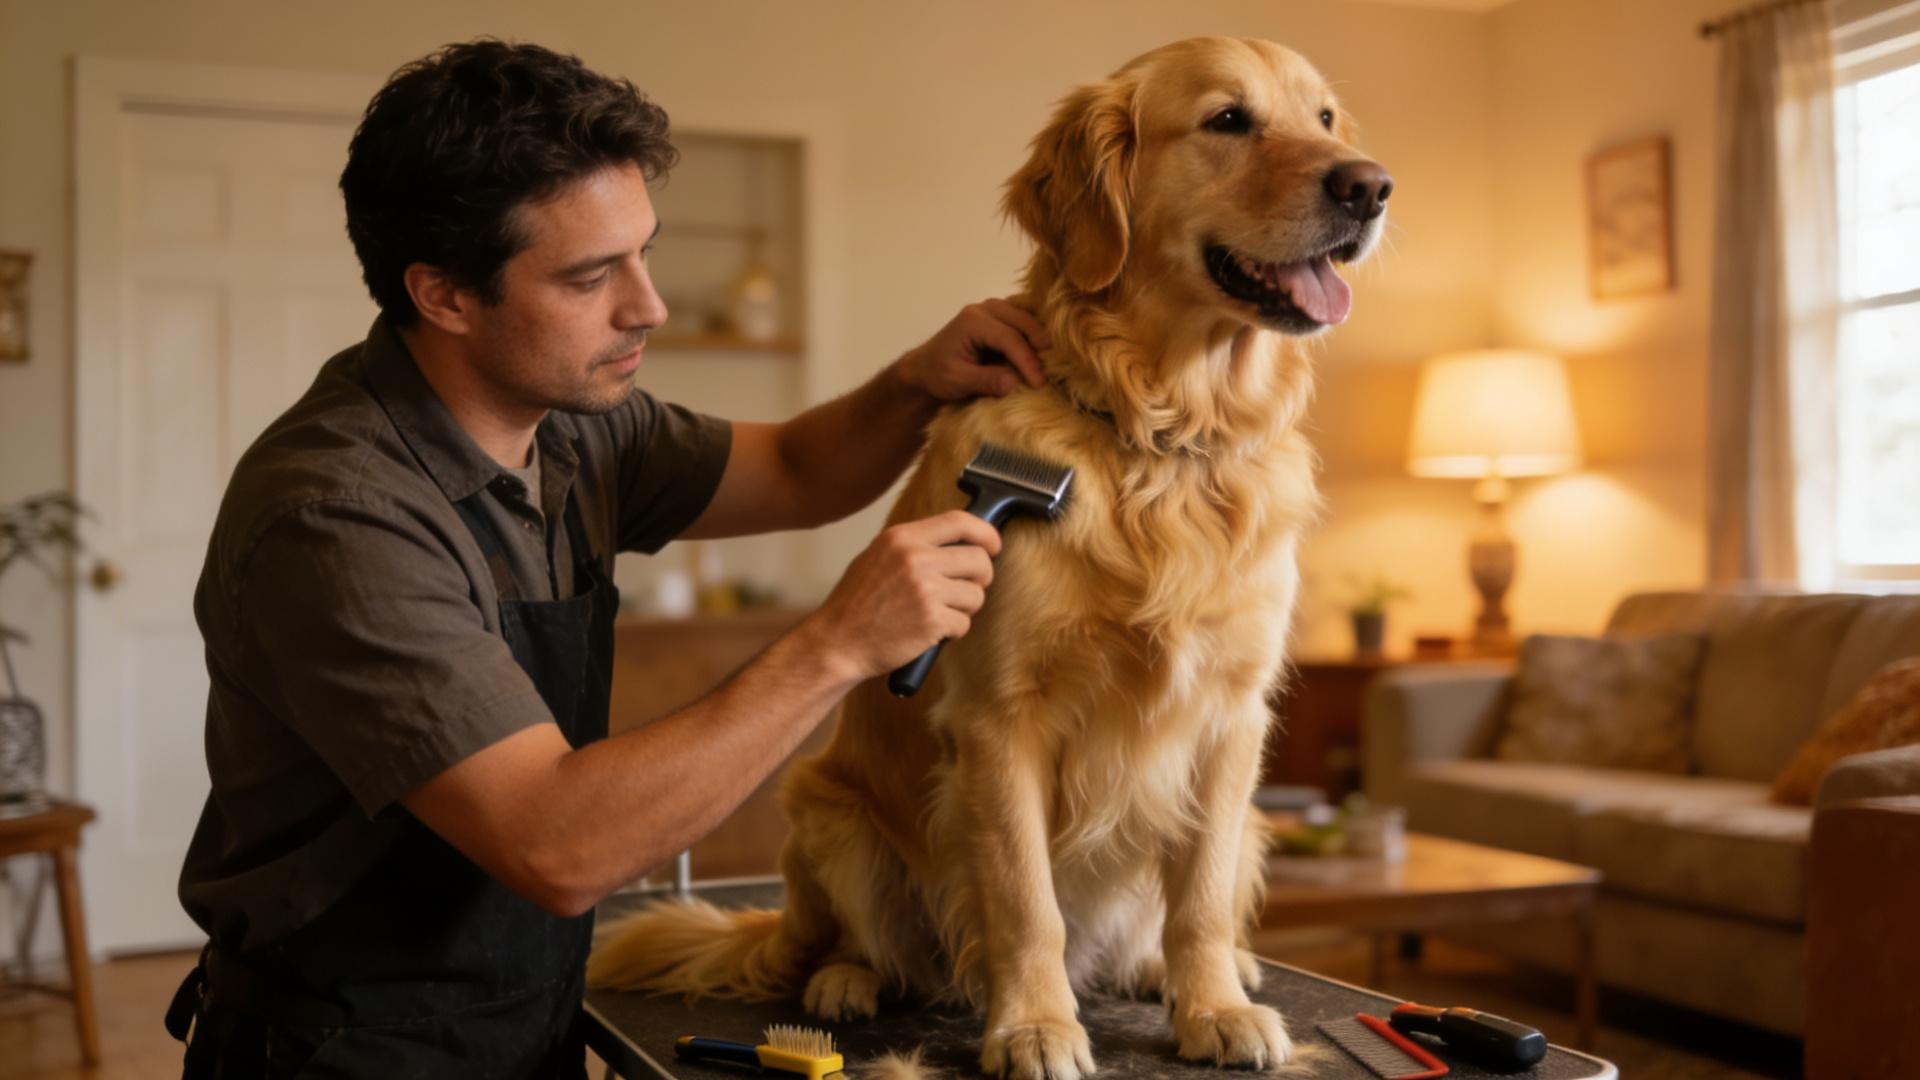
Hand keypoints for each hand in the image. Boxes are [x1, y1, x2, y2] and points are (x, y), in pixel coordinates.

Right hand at [808, 510, 1001, 679]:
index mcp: (902, 538)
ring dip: (964, 609)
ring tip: (937, 613)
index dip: (986, 533)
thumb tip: (956, 543)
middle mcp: (915, 559)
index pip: (960, 521)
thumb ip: (913, 546)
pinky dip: (951, 631)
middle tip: (966, 590)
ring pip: (976, 595)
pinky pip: (964, 623)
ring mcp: (925, 590)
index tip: (993, 546)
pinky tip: (928, 631)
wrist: (837, 642)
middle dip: (981, 578)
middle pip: (979, 560)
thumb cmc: (855, 604)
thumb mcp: (877, 557)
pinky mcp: (932, 620)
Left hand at [897, 298, 1051, 401]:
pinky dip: (1035, 330)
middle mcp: (984, 308)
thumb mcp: (957, 381)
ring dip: (1039, 337)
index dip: (1027, 361)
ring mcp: (993, 308)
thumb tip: (1014, 383)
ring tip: (1051, 361)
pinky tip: (1044, 348)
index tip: (1039, 383)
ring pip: (1026, 316)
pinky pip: (1023, 317)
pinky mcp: (999, 315)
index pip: (1009, 338)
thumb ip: (985, 381)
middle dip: (1038, 347)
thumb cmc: (938, 375)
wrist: (924, 368)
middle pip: (1022, 321)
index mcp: (973, 321)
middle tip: (1050, 373)